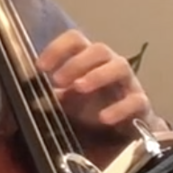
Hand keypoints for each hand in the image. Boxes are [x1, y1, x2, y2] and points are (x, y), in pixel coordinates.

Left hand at [38, 28, 152, 135]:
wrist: (122, 132)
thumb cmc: (91, 107)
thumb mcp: (67, 100)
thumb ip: (52, 93)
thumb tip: (30, 93)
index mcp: (89, 59)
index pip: (75, 39)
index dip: (57, 48)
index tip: (40, 67)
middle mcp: (110, 64)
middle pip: (99, 49)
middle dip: (77, 62)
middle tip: (57, 80)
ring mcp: (128, 82)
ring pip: (120, 66)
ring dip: (98, 75)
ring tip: (78, 88)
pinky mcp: (141, 104)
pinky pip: (136, 100)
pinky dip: (120, 108)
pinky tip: (104, 118)